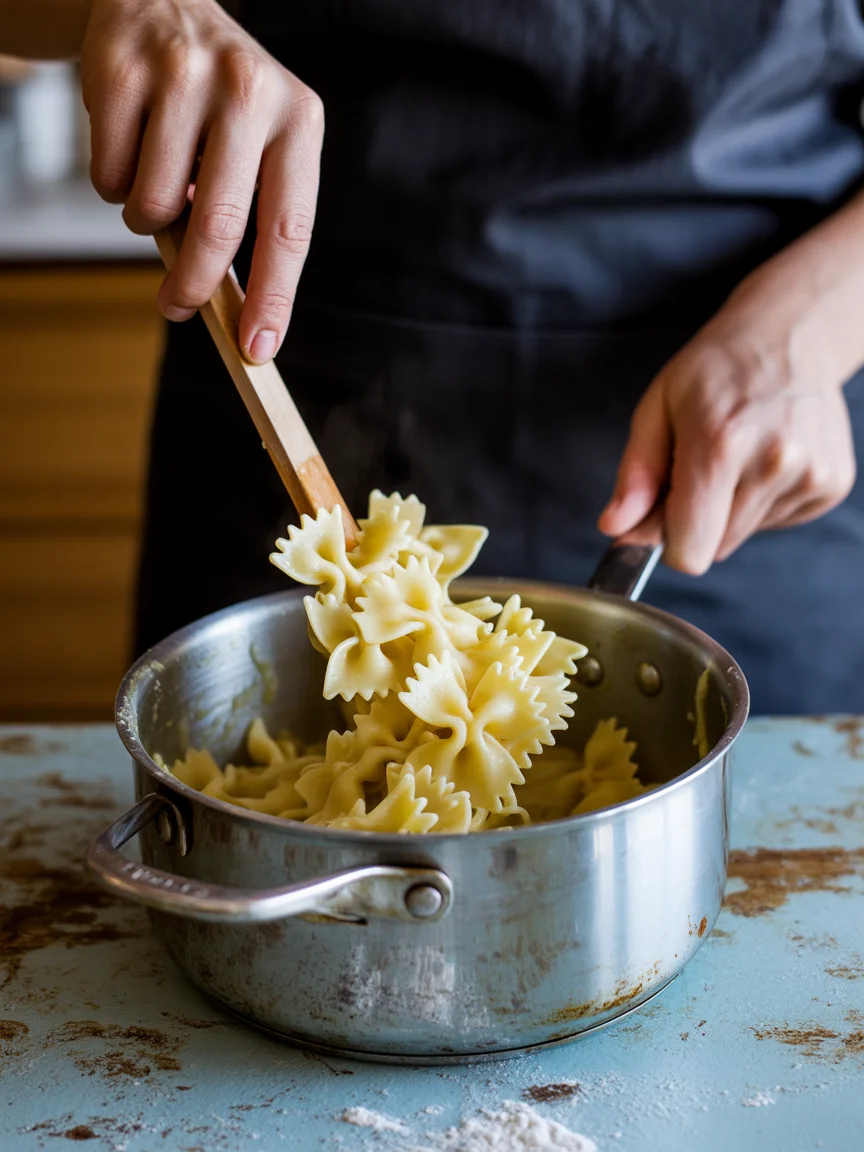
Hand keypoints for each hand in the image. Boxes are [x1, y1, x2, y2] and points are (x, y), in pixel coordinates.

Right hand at [81, 0, 323, 363]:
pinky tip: (131, 146)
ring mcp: (185, 75)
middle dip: (194, 284)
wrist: (162, 2)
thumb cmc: (218, 105)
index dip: (273, 297)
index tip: (256, 349)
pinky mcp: (124, 69)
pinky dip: (112, 183)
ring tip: (158, 183)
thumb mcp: (258, 147)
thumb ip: (252, 219)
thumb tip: (233, 317)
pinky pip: (108, 175)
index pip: (289, 230)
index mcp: (299, 120)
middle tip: (177, 307)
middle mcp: (250, 91)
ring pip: (152, 204)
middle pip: (218, 226)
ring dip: (146, 219)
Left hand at [598, 255, 857, 573]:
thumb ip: (635, 475)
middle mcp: (773, 462)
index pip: (689, 552)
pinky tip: (763, 457)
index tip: (663, 512)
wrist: (790, 335)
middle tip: (701, 466)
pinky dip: (762, 501)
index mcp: (720, 444)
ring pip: (743, 537)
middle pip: (714, 548)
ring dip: (729, 510)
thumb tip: (615, 528)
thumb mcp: (658, 409)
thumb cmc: (716, 369)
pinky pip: (776, 522)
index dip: (666, 539)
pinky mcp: (832, 483)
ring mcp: (810, 475)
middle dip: (696, 519)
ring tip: (737, 455)